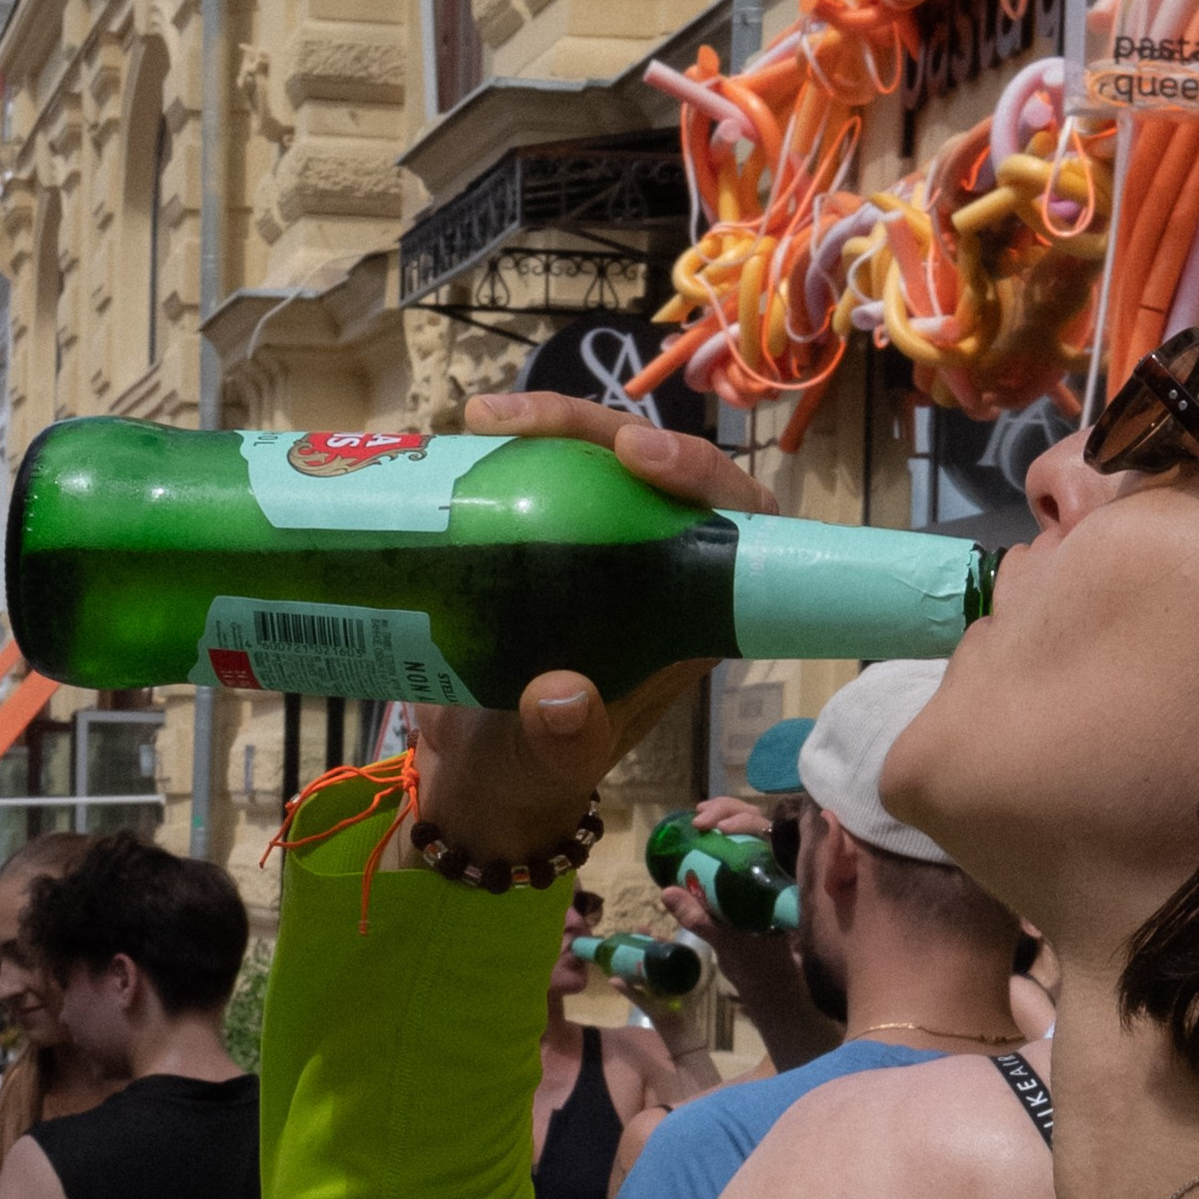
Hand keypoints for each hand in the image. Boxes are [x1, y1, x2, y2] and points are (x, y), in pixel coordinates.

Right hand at [396, 397, 776, 871]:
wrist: (472, 775)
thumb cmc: (531, 777)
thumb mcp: (549, 768)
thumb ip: (563, 743)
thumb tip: (560, 696)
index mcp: (686, 621)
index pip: (732, 527)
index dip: (704, 478)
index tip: (641, 457)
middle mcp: (653, 573)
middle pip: (657, 474)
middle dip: (604, 431)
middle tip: (527, 422)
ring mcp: (599, 548)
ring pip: (600, 462)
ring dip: (552, 427)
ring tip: (480, 421)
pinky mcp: (543, 537)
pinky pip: (543, 474)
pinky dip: (509, 447)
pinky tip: (466, 432)